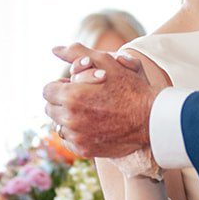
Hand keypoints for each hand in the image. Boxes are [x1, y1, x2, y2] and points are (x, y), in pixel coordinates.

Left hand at [43, 43, 155, 158]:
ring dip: (67, 118)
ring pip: (59, 125)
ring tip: (86, 112)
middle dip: (62, 101)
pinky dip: (75, 134)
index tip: (73, 86)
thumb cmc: (130, 88)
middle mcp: (70, 119)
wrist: (151, 119)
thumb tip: (54, 49)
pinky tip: (90, 126)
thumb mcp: (106, 62)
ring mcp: (76, 137)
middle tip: (81, 98)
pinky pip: (69, 141)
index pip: (47, 90)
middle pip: (50, 108)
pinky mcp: (84, 150)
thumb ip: (77, 52)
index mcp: (71, 96)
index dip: (60, 86)